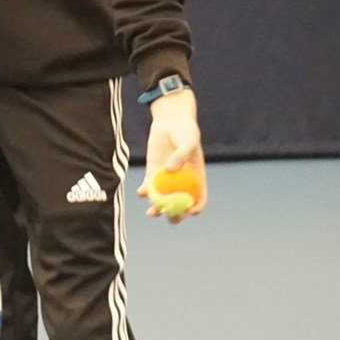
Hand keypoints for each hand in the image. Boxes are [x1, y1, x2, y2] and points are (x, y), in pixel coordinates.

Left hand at [137, 87, 205, 221]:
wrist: (169, 120)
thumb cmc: (184, 130)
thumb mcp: (187, 141)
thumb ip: (181, 155)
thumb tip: (170, 170)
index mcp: (196, 178)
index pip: (199, 197)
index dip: (196, 207)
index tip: (190, 212)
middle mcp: (182, 181)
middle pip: (180, 204)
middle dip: (176, 215)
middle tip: (170, 218)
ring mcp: (167, 178)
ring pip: (163, 198)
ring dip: (157, 208)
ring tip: (151, 213)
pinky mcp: (153, 171)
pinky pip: (149, 185)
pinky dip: (145, 191)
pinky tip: (141, 193)